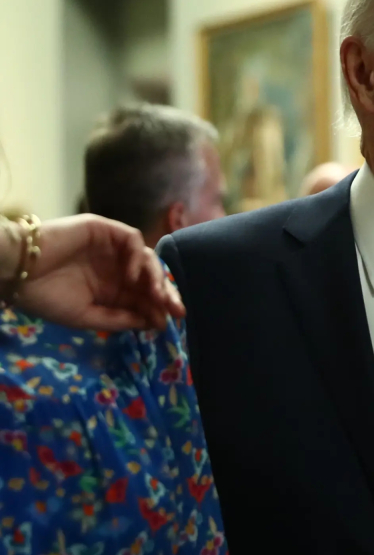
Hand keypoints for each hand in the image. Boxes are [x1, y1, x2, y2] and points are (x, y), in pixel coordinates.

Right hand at [13, 215, 184, 330]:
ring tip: (157, 296)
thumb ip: (118, 319)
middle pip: (151, 278)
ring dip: (156, 277)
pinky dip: (138, 256)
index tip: (168, 324)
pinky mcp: (103, 229)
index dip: (158, 309)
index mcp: (111, 288)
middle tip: (177, 310)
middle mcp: (115, 267)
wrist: (16, 273)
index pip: (144, 297)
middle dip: (166, 295)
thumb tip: (153, 324)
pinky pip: (131, 239)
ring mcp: (111, 248)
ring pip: (147, 259)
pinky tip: (133, 276)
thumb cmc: (44, 297)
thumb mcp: (85, 316)